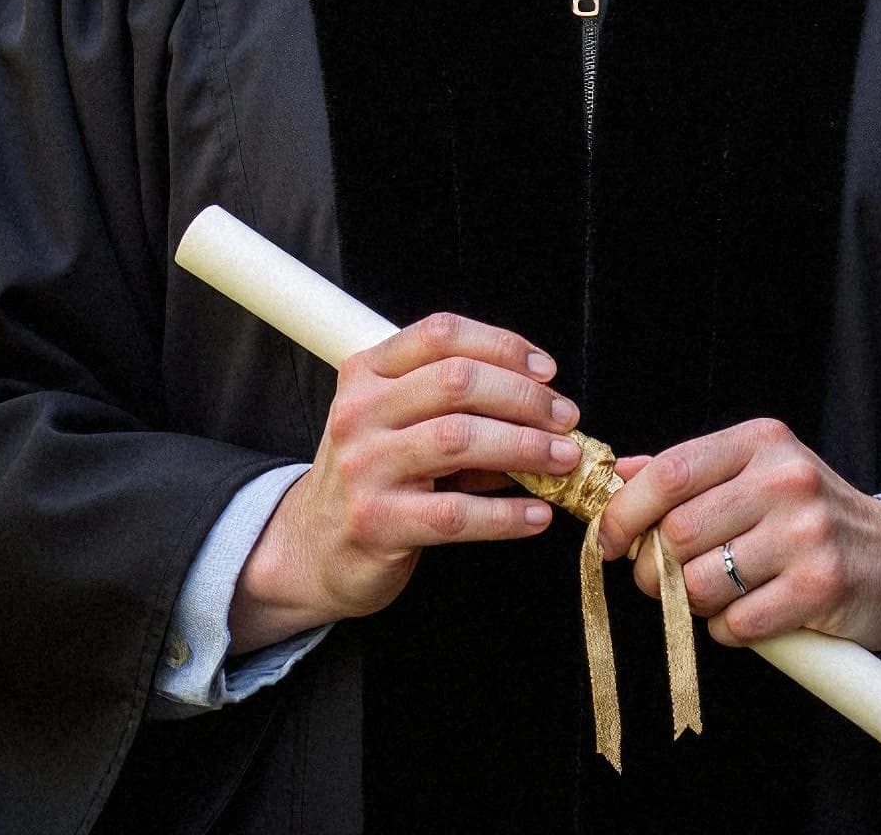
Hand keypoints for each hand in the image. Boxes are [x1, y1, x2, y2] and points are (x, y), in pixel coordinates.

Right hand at [228, 312, 580, 650]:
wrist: (315, 547)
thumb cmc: (377, 474)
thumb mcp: (402, 423)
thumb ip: (460, 406)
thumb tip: (546, 406)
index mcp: (367, 372)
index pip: (440, 333)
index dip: (501, 344)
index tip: (546, 370)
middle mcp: (360, 411)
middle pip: (456, 381)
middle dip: (524, 397)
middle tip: (566, 419)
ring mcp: (364, 467)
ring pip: (458, 440)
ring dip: (524, 448)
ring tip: (563, 461)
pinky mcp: (376, 522)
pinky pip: (455, 513)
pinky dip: (505, 514)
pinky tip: (537, 514)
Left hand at [594, 418, 880, 654]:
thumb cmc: (810, 516)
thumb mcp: (755, 472)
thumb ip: (688, 472)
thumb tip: (616, 474)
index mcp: (761, 441)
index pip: (672, 471)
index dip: (626, 511)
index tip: (607, 541)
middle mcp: (785, 479)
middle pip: (679, 532)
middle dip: (655, 568)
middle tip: (661, 581)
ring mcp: (807, 532)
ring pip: (704, 582)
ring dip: (693, 603)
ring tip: (713, 597)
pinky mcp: (821, 586)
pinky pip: (739, 622)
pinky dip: (727, 630)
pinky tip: (744, 617)